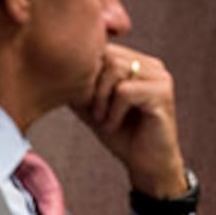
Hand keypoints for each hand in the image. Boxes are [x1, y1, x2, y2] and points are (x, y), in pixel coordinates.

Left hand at [73, 44, 188, 201]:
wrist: (147, 164)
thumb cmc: (122, 135)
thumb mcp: (93, 107)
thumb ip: (79, 87)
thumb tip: (53, 70)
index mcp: (137, 63)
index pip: (103, 50)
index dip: (87, 73)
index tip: (84, 102)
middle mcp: (152, 65)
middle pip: (109, 56)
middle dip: (93, 86)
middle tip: (93, 113)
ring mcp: (160, 78)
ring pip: (116, 69)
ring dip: (102, 98)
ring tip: (102, 119)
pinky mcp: (163, 94)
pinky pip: (125, 91)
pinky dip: (113, 111)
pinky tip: (113, 126)